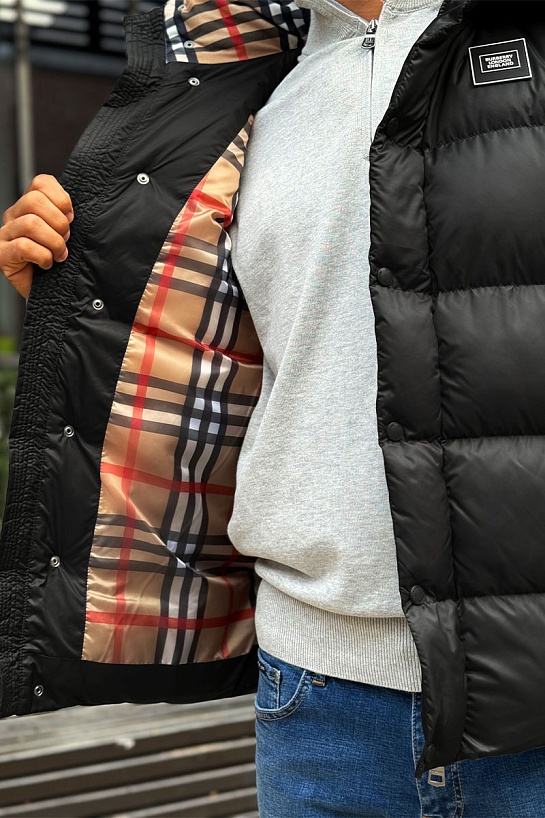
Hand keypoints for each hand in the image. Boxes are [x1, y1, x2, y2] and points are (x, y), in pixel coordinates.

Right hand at [0, 175, 73, 298]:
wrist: (51, 294)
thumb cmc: (60, 264)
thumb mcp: (67, 236)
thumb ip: (67, 218)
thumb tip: (72, 212)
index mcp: (29, 207)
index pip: (41, 183)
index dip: (61, 198)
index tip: (71, 217)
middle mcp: (14, 217)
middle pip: (34, 201)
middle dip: (59, 222)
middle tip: (66, 240)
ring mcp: (5, 235)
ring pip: (31, 223)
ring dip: (54, 242)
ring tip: (59, 255)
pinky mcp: (2, 255)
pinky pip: (24, 246)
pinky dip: (43, 256)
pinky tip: (47, 264)